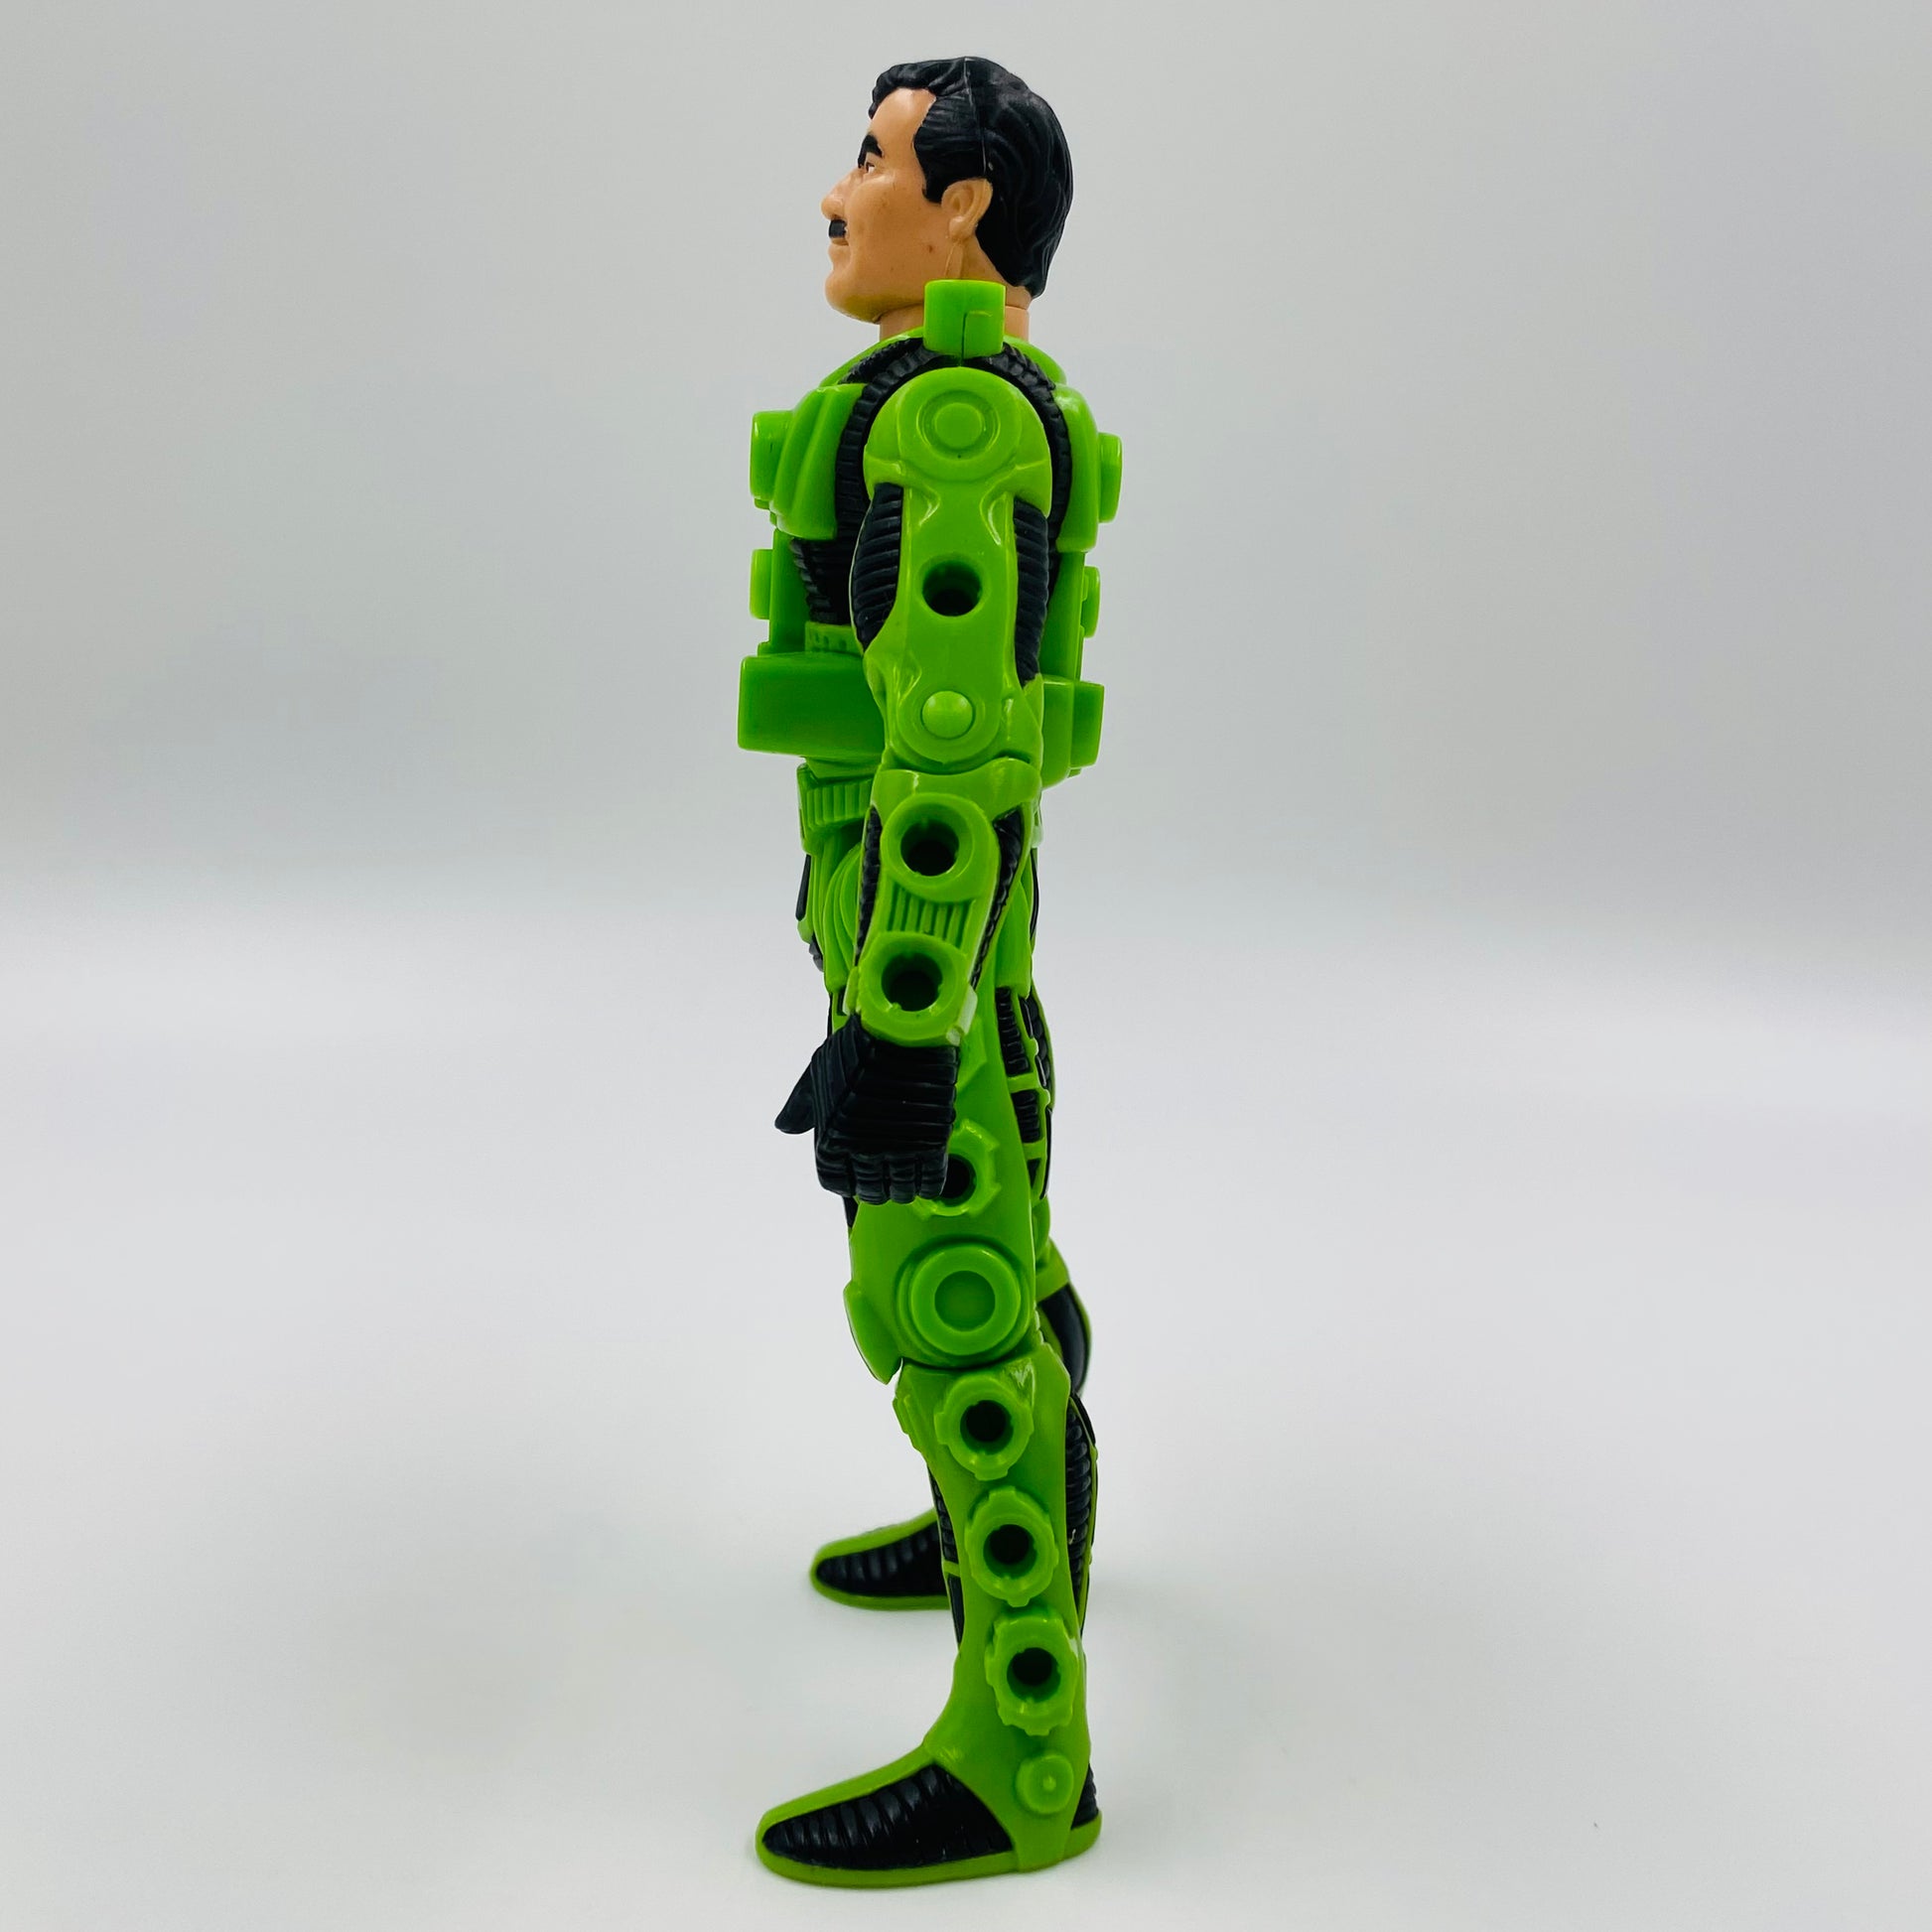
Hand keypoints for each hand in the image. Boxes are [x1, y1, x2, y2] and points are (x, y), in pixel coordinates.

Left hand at [775, 1016, 958, 1203]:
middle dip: (876, 1188)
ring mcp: (897, 1148)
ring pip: (900, 1189)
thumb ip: (802, 1105)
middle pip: (869, 1191)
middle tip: (884, 1178)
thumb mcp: (816, 1073)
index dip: (846, 1181)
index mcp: (831, 1138)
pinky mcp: (930, 1143)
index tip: (855, 1177)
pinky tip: (929, 1176)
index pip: (834, 1180)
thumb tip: (784, 1125)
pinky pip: (931, 1179)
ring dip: (903, 1188)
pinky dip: (931, 1183)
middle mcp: (862, 1148)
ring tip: (908, 1179)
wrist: (900, 1032)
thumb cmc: (856, 1046)